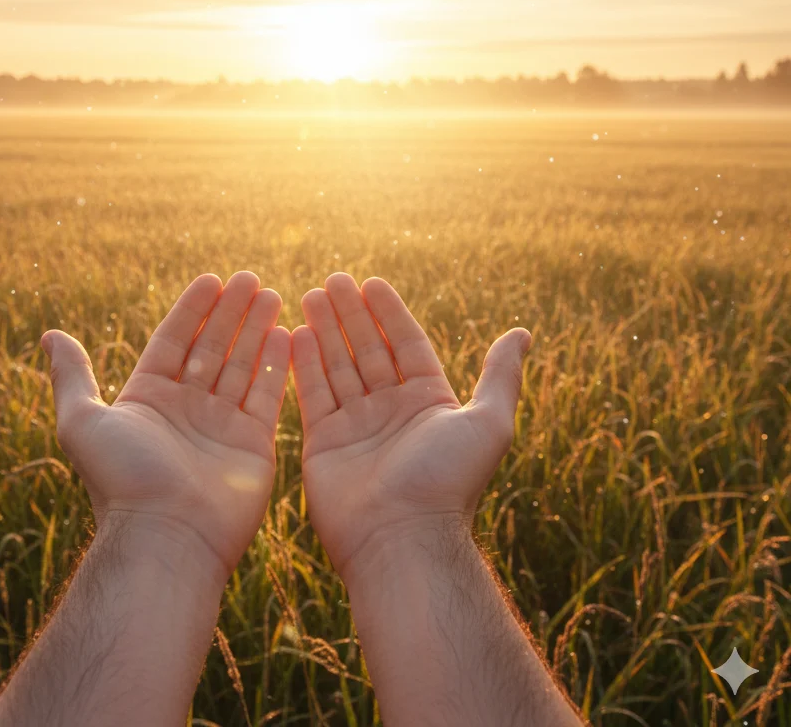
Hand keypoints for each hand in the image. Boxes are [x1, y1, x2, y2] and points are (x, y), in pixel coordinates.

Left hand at [43, 271, 290, 582]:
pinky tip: (286, 334)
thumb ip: (72, 376)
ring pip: (242, 365)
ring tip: (272, 294)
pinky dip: (276, 365)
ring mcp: (221, 425)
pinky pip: (266, 395)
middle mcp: (186, 408)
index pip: (174, 341)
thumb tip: (49, 334)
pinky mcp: (253, 443)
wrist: (166, 535)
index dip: (192, 309)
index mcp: (148, 398)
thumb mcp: (82, 421)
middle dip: (231, 312)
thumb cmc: (122, 479)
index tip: (211, 279)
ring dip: (256, 329)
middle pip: (212, 347)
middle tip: (249, 278)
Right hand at [291, 273, 530, 582]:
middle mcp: (392, 410)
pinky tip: (296, 332)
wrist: (402, 538)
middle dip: (352, 314)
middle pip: (369, 349)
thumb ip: (500, 375)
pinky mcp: (324, 442)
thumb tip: (522, 333)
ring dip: (325, 330)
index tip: (371, 282)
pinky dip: (304, 364)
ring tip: (312, 294)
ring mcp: (356, 425)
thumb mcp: (488, 422)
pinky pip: (313, 394)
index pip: (407, 344)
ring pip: (338, 366)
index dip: (390, 313)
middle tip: (334, 279)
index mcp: (429, 402)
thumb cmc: (448, 480)